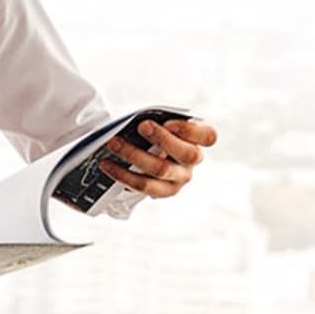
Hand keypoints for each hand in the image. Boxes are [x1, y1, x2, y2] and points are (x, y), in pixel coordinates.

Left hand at [101, 117, 216, 198]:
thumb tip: (138, 124)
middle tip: (141, 126)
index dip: (190, 131)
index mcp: (198, 140)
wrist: (143, 153)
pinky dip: (123, 174)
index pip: (208, 136)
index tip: (169, 123)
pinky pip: (144, 185)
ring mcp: (179, 178)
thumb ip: (156, 122)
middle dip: (163, 139)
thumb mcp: (157, 124)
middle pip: (187, 154)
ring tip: (113, 144)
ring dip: (135, 155)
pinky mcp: (162, 191)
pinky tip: (106, 164)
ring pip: (162, 170)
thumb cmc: (152, 133)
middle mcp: (193, 161)